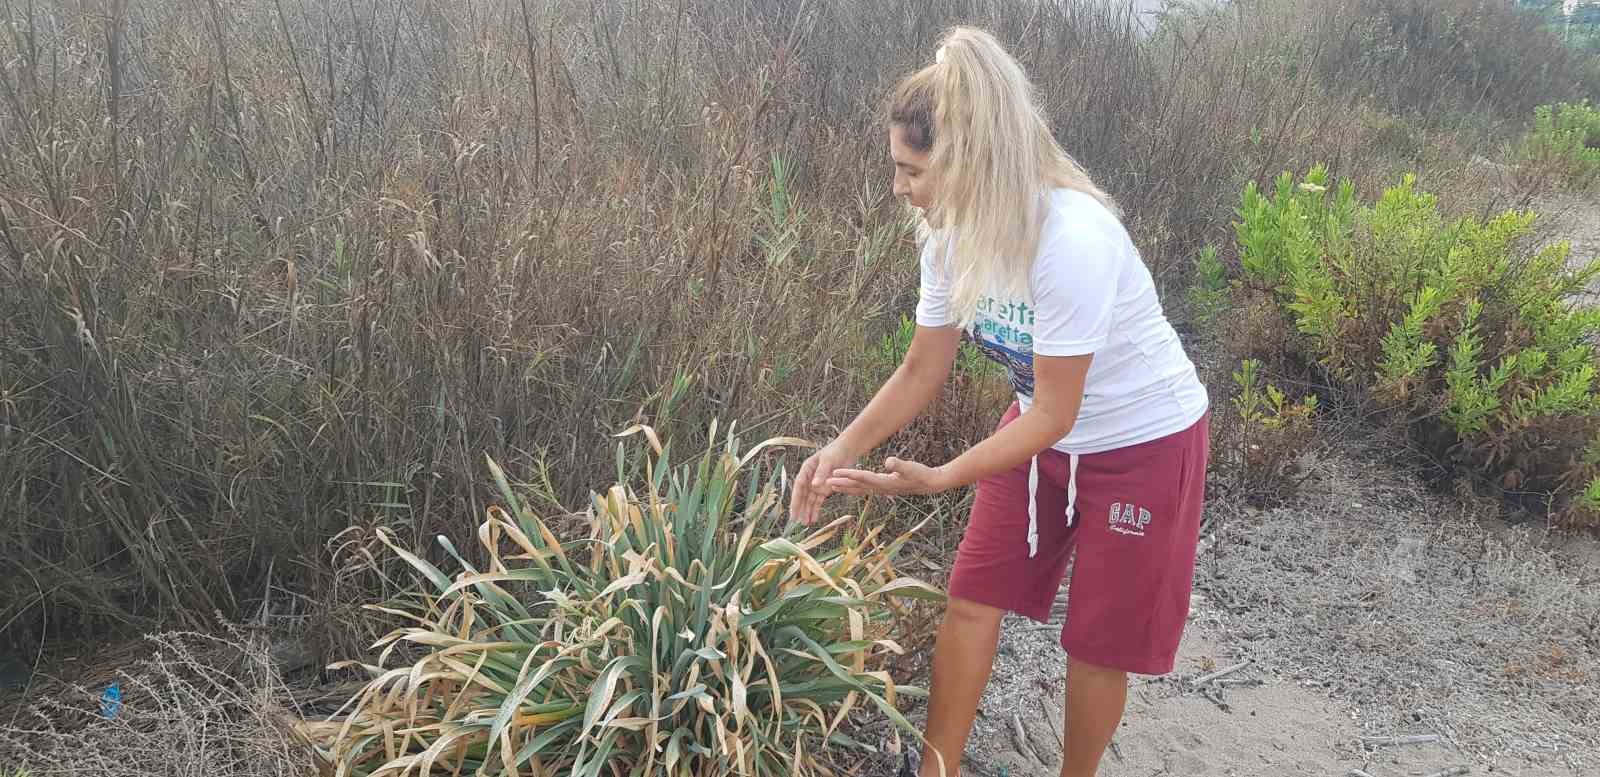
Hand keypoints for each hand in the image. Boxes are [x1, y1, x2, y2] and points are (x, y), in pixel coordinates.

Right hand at [790, 442, 857, 524]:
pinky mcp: (825, 489)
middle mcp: (809, 478)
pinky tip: (814, 519)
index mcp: (806, 469)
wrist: (846, 451)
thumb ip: (821, 472)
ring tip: (805, 523)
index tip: (793, 509)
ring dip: (807, 511)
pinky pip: (818, 501)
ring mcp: (816, 484)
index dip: (795, 498)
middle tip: (796, 521)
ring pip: (809, 500)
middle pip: (802, 495)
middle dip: (799, 508)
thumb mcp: (828, 460)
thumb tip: (814, 485)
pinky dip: (816, 509)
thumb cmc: (835, 452)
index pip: (799, 486)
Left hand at [825, 456, 952, 497]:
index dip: (848, 475)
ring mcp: (881, 489)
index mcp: (884, 482)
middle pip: (856, 486)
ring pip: (858, 489)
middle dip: (840, 484)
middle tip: (823, 482)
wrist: (930, 484)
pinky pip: (864, 489)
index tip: (835, 473)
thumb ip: (900, 465)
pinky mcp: (883, 488)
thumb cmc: (921, 474)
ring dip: (844, 487)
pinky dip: (853, 488)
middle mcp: (880, 488)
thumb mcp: (912, 468)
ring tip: (829, 486)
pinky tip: (846, 487)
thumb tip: (889, 461)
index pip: (863, 478)